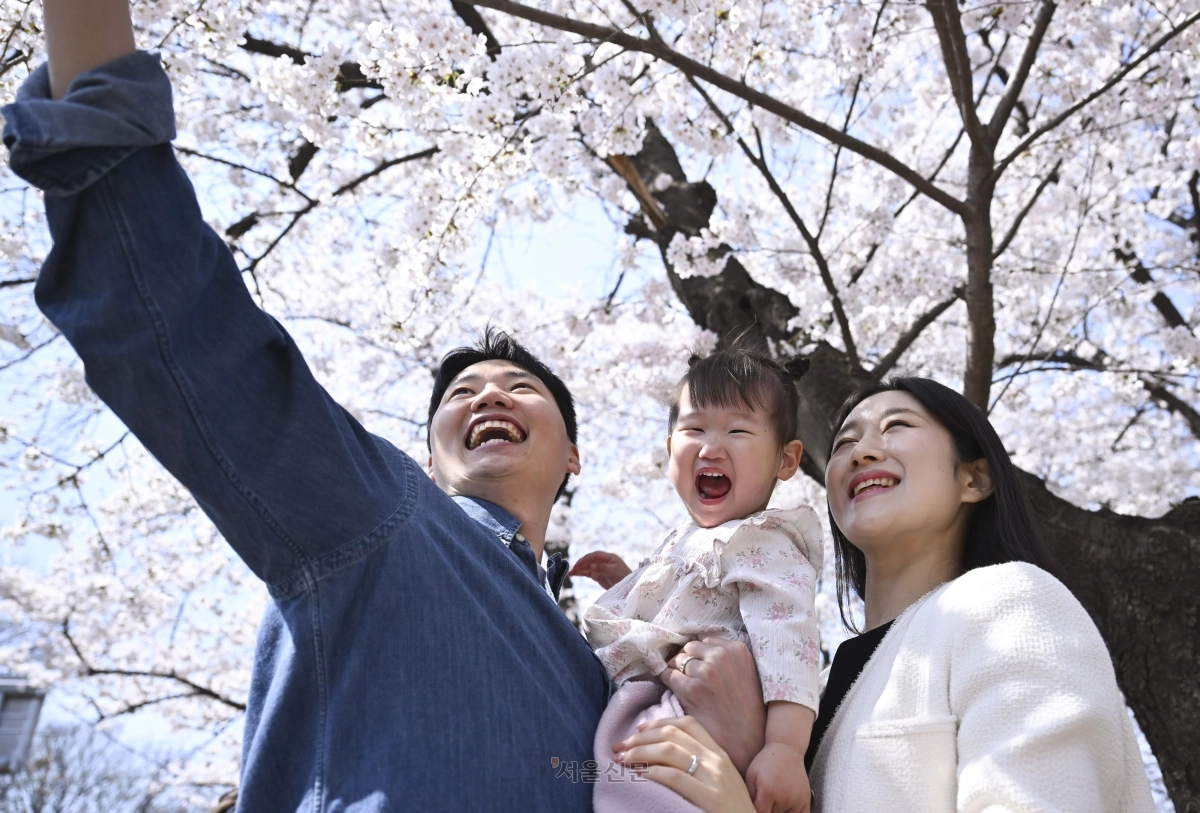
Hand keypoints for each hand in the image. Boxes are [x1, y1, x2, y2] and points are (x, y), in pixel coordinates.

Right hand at [567, 551, 631, 588]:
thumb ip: (603, 568)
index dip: (587, 559)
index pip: (595, 555)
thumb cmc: (624, 577)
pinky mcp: (597, 575)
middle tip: (573, 569)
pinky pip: (587, 573)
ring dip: (578, 569)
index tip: (580, 563)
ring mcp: (599, 568)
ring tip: (570, 573)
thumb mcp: (615, 571)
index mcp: (608, 557)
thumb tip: (591, 566)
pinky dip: (580, 574)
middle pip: (589, 561)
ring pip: (586, 567)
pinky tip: (573, 575)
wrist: (629, 588)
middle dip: (580, 564)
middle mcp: (602, 561)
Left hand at [614, 715, 755, 812]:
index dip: (660, 722)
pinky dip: (652, 773)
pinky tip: (639, 776)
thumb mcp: (722, 781)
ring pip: (669, 751)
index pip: (689, 724)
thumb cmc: (732, 811)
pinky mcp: (709, 799)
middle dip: (641, 738)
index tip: (639, 729)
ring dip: (640, 753)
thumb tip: (664, 755)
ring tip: (623, 760)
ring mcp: (714, 779)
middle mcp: (717, 761)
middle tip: (620, 747)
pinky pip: (674, 777)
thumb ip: (701, 766)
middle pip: (672, 734)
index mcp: (720, 754)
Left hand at [661, 638, 765, 773]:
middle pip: (689, 648)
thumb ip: (728, 658)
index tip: (700, 667)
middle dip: (688, 661)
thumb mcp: (746, 673)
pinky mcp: (691, 689)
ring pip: (677, 661)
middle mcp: (721, 656)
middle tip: (690, 678)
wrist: (747, 740)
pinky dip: (667, 681)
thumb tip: (699, 648)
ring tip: (685, 687)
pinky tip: (675, 692)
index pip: (706, 641)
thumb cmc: (747, 709)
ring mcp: (705, 671)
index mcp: (737, 649)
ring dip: (677, 672)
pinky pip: (667, 675)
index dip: (700, 655)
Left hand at [745, 744, 810, 812]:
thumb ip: (749, 796)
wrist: (787, 749)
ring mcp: (797, 800)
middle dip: (767, 810)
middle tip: (765, 799)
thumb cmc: (765, 761)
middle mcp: (784, 798)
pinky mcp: (806, 800)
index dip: (755, 811)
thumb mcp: (751, 775)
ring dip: (779, 812)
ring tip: (775, 800)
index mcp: (768, 792)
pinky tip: (786, 808)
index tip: (754, 805)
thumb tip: (749, 810)